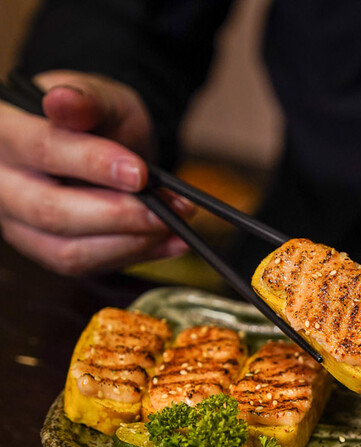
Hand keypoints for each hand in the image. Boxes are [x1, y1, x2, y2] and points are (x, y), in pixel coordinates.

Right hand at [0, 70, 190, 273]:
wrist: (100, 148)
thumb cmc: (94, 119)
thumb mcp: (98, 96)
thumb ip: (86, 99)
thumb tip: (63, 101)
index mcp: (5, 133)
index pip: (44, 150)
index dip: (92, 164)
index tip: (140, 173)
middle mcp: (4, 185)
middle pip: (51, 213)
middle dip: (117, 216)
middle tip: (166, 213)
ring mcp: (21, 225)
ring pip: (69, 252)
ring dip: (129, 244)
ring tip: (174, 227)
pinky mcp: (47, 253)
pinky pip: (89, 267)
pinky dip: (135, 256)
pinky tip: (169, 243)